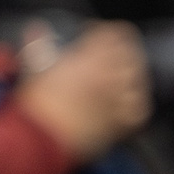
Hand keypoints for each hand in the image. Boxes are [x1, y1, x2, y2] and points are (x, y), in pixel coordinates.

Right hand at [13, 21, 151, 162]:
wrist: (38, 143)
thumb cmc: (34, 107)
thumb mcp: (33, 69)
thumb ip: (39, 45)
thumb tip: (37, 30)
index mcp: (92, 57)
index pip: (114, 33)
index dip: (102, 31)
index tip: (89, 36)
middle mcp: (113, 75)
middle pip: (131, 53)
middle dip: (118, 52)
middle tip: (102, 58)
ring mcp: (121, 100)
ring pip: (139, 79)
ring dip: (128, 76)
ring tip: (113, 81)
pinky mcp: (122, 124)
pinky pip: (139, 109)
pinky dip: (133, 105)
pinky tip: (120, 105)